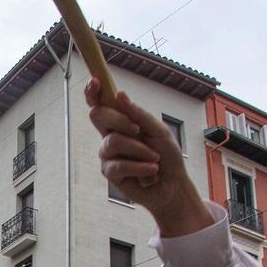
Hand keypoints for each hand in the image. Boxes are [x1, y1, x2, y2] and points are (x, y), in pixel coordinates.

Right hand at [84, 81, 211, 235]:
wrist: (174, 185)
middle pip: (98, 116)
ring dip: (138, 149)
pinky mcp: (111, 174)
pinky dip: (139, 166)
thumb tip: (119, 96)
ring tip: (154, 158)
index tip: (95, 82)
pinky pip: (118, 165)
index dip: (93, 92)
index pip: (101, 104)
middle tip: (139, 130)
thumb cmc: (168, 157)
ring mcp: (108, 155)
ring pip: (112, 142)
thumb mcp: (158, 130)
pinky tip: (151, 170)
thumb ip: (138, 114)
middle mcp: (110, 136)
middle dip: (119, 119)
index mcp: (121, 122)